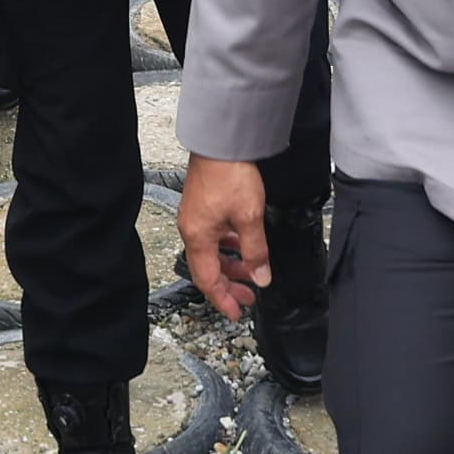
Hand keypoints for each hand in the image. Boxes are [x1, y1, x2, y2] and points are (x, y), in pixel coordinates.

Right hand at [179, 157, 272, 318]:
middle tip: (248, 297)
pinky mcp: (202, 205)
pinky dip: (228, 246)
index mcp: (198, 237)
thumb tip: (261, 277)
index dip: (222, 299)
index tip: (236, 312)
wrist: (220, 141)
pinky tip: (242, 242)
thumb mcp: (250, 217)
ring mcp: (195, 217)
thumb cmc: (229, 174)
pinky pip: (213, 236)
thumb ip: (256, 250)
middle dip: (229, 284)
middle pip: (207, 268)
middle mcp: (192, 229)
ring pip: (211, 252)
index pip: (208, 280)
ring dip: (230, 264)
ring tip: (251, 270)